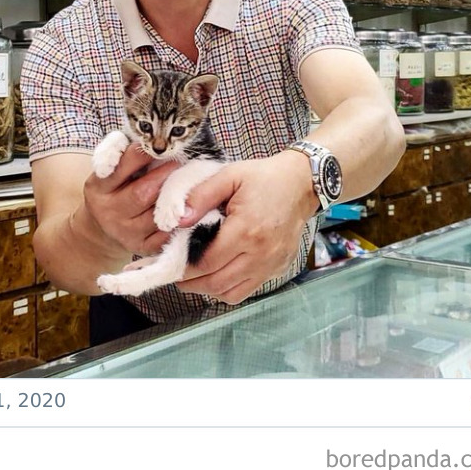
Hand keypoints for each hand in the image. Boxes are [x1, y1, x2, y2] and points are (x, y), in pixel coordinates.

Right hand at [83, 144, 178, 256]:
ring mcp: (125, 232)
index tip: (158, 145)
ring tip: (188, 182)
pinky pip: (165, 235)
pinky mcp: (141, 247)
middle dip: (164, 176)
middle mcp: (109, 212)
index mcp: (98, 187)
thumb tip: (144, 139)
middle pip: (142, 194)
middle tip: (180, 162)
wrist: (101, 227)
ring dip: (175, 198)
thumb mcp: (108, 167)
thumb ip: (120, 151)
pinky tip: (188, 206)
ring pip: (157, 215)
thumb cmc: (113, 186)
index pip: (121, 168)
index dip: (141, 155)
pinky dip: (179, 220)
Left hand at [174, 153, 315, 303]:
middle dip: (190, 281)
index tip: (168, 259)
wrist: (302, 184)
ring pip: (230, 293)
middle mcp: (260, 254)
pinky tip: (216, 274)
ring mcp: (270, 265)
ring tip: (192, 275)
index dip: (183, 265)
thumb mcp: (229, 176)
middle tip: (174, 270)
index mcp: (246, 230)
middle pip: (215, 283)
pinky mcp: (276, 270)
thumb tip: (176, 220)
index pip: (206, 262)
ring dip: (206, 288)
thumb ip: (200, 196)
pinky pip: (245, 291)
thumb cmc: (263, 177)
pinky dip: (226, 289)